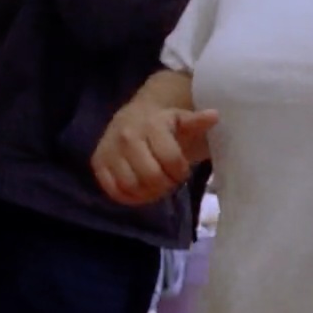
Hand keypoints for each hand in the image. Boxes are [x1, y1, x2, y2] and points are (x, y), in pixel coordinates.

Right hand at [92, 103, 219, 206]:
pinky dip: (129, 197)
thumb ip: (197, 122)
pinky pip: (113, 190)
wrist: (134, 116)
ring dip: (148, 193)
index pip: (172, 160)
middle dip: (166, 184)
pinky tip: (140, 190)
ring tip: (156, 186)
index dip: (181, 172)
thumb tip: (215, 115)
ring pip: (131, 186)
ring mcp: (110, 150)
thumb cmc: (165, 124)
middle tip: (169, 180)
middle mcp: (127, 136)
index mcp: (152, 125)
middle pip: (151, 177)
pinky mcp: (98, 162)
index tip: (182, 171)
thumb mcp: (184, 120)